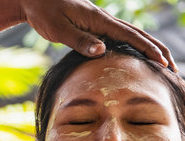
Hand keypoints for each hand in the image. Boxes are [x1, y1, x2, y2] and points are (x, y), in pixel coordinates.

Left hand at [19, 0, 175, 70]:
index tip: (163, 63)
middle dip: (158, 50)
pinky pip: (121, 36)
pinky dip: (135, 45)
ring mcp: (101, 23)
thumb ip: (79, 41)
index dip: (148, 50)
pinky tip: (138, 56)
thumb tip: (102, 51)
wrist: (35, 0)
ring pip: (132, 35)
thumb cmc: (44, 13)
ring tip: (163, 64)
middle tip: (173, 68)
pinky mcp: (95, 26)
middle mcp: (104, 20)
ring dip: (150, 48)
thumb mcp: (59, 29)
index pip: (130, 36)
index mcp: (99, 20)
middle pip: (139, 35)